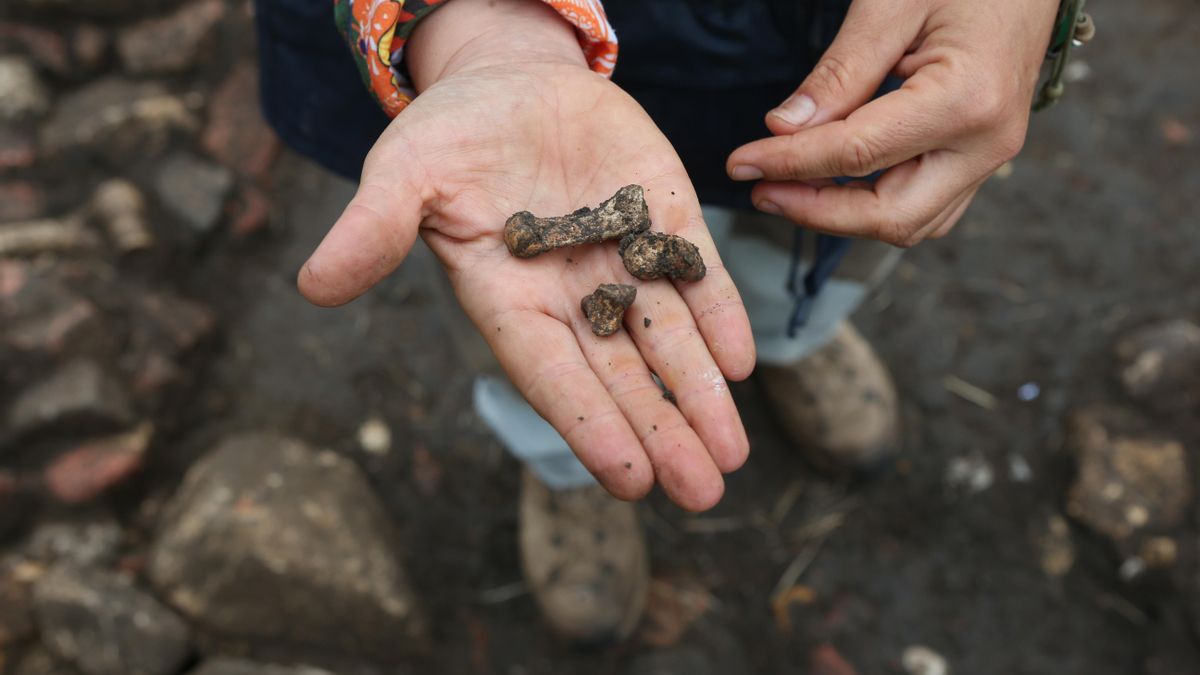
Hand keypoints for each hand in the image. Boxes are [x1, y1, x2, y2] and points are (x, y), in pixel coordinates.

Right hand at [298, 0, 753, 510]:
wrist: (510, 80)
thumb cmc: (450, 135)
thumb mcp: (404, 173)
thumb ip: (373, 229)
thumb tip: (312, 287)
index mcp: (509, 299)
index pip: (551, 374)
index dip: (589, 423)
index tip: (629, 480)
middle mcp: (571, 294)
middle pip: (621, 374)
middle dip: (662, 430)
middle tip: (702, 491)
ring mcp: (623, 256)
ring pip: (669, 338)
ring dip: (702, 393)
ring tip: (732, 451)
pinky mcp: (664, 215)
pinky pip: (697, 272)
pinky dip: (720, 315)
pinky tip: (740, 360)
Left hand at [727, 0, 1059, 246]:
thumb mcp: (892, 4)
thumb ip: (840, 72)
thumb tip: (783, 130)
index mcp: (966, 100)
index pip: (856, 154)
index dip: (788, 163)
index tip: (741, 162)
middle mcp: (987, 144)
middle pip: (889, 216)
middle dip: (816, 212)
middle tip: (760, 189)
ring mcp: (991, 157)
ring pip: (910, 224)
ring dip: (843, 216)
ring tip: (788, 188)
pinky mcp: (982, 158)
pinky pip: (927, 207)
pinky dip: (875, 205)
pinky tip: (833, 181)